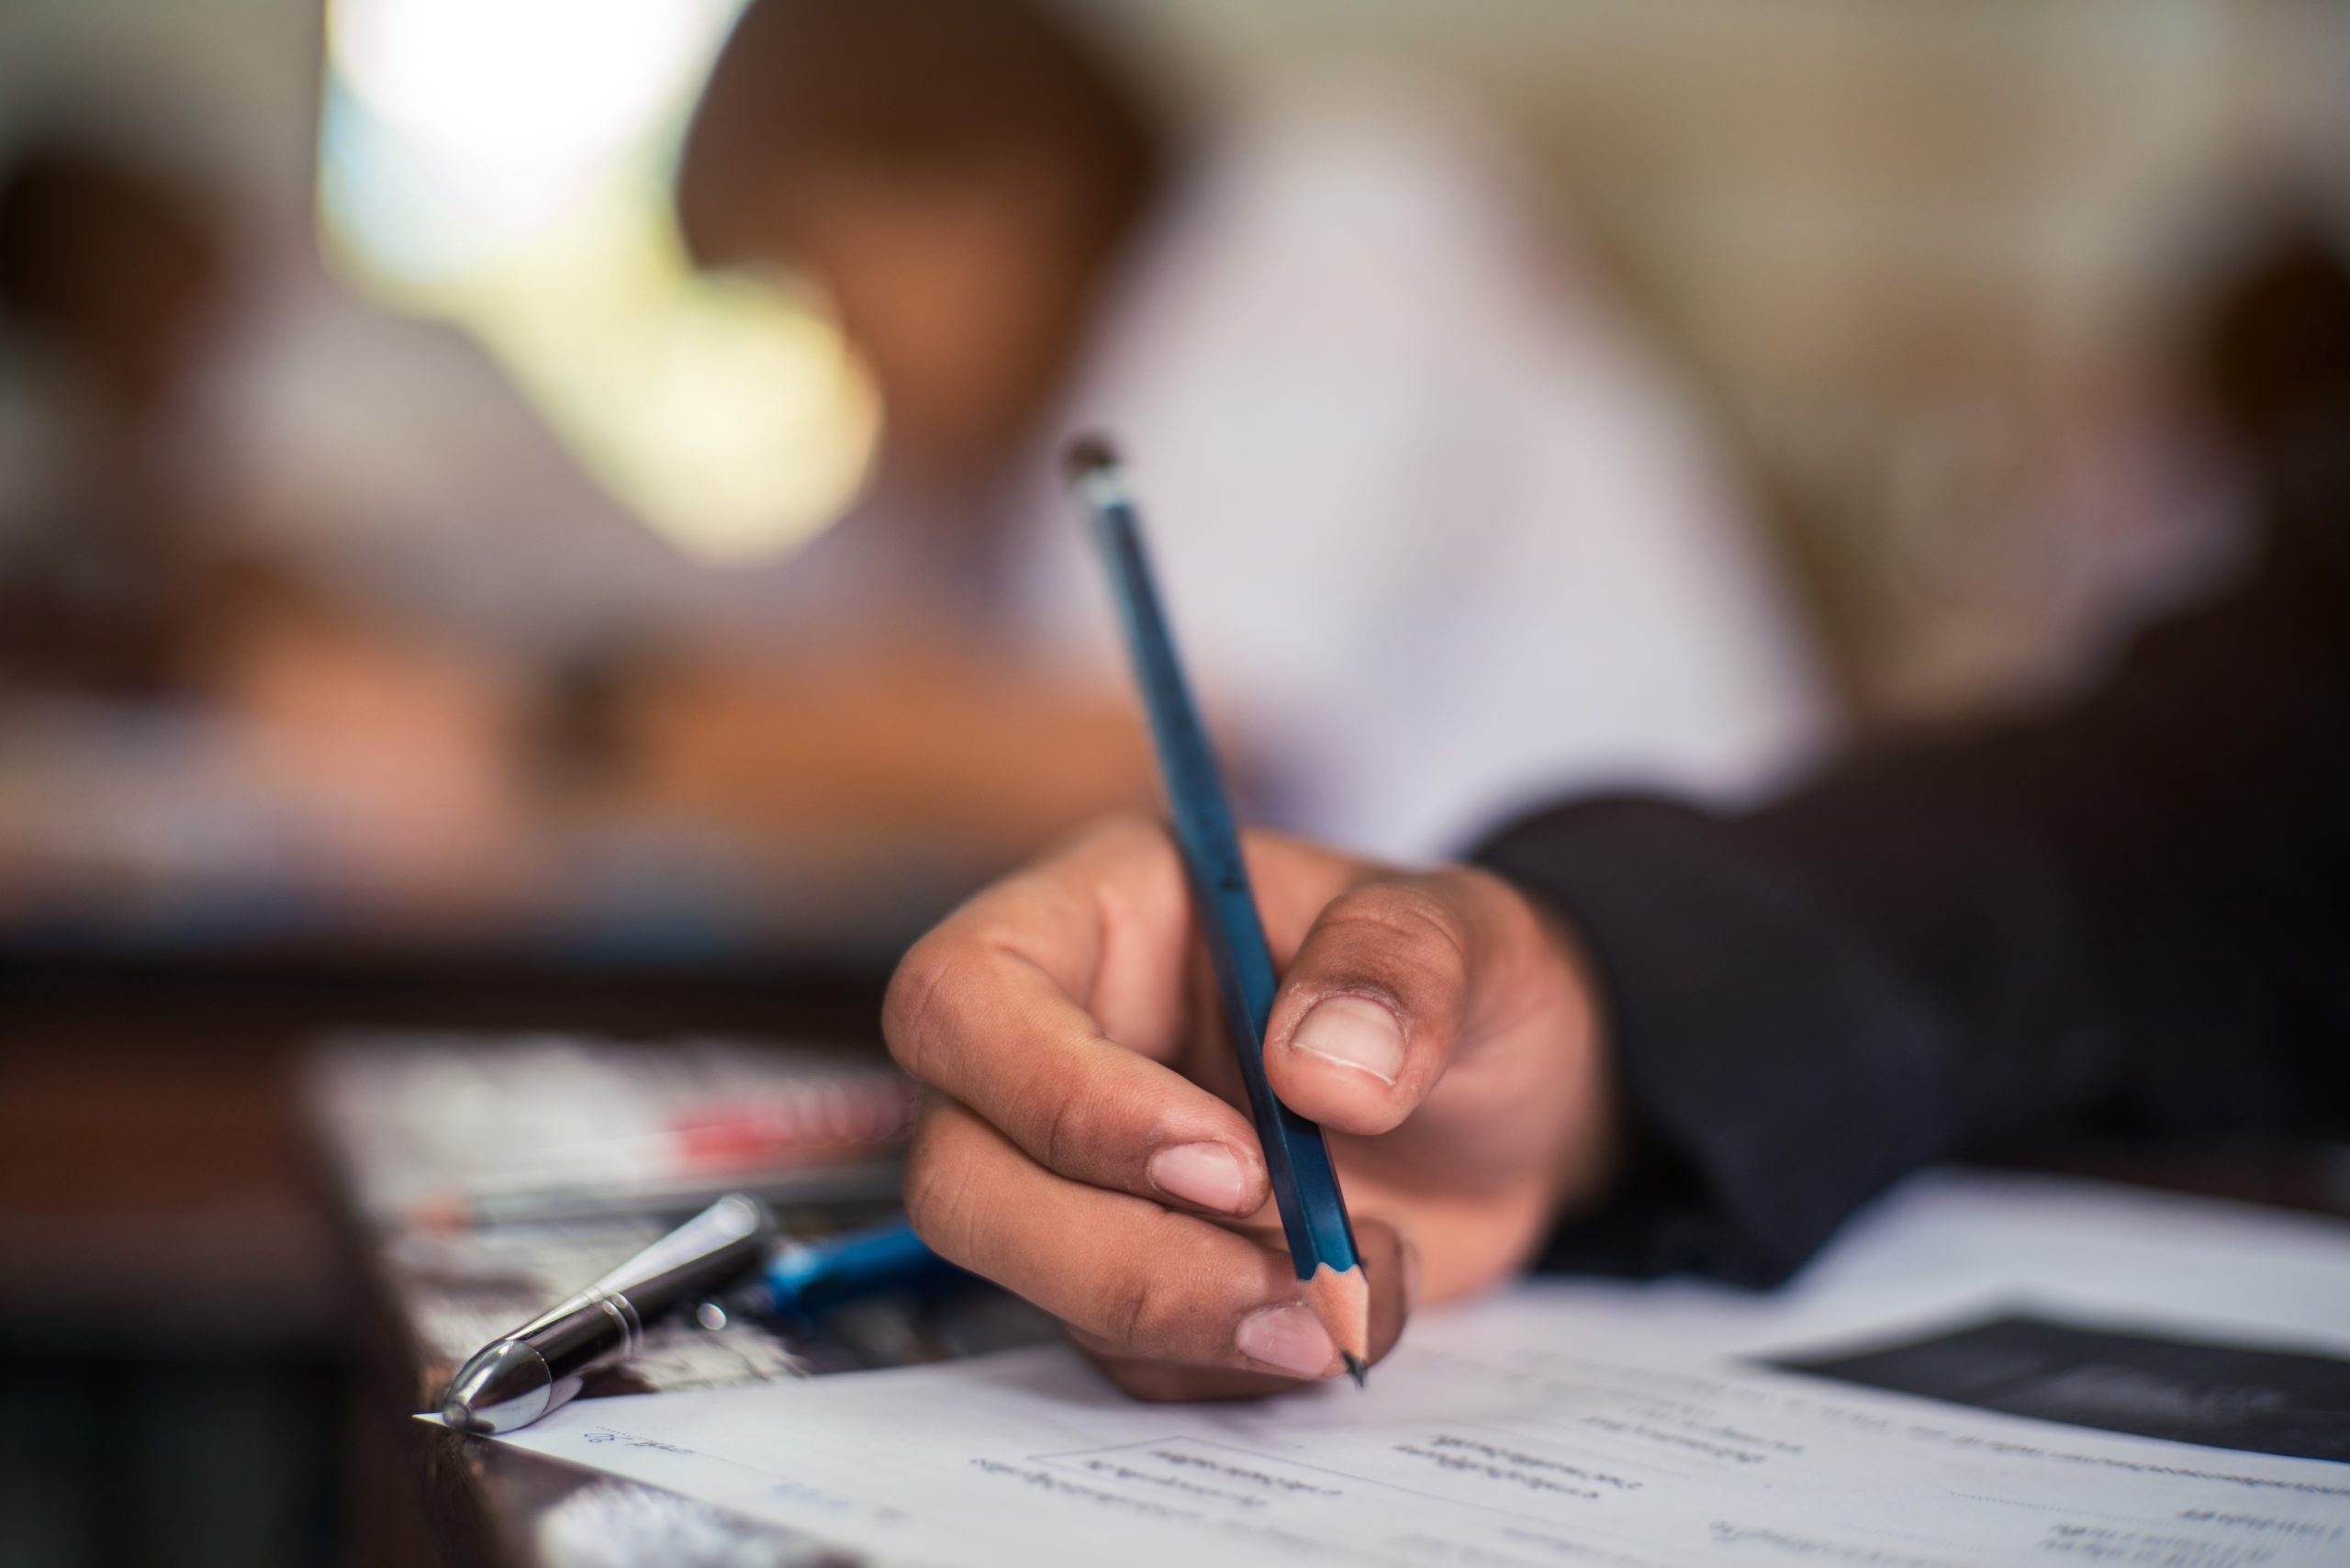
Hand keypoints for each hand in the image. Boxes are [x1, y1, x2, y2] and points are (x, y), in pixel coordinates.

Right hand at [883, 813, 1617, 1399]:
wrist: (1516, 1113)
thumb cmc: (1465, 986)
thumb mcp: (1475, 936)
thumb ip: (1406, 966)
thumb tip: (1319, 1066)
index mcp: (1096, 915)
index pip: (964, 998)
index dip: (1062, 1096)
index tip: (1229, 1163)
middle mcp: (1052, 1045)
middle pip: (957, 1176)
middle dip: (1114, 1257)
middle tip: (1288, 1275)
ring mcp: (1076, 1175)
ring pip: (1030, 1287)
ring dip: (1197, 1319)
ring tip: (1358, 1283)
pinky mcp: (1125, 1274)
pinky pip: (1125, 1359)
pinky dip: (1243, 1363)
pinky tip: (1355, 1301)